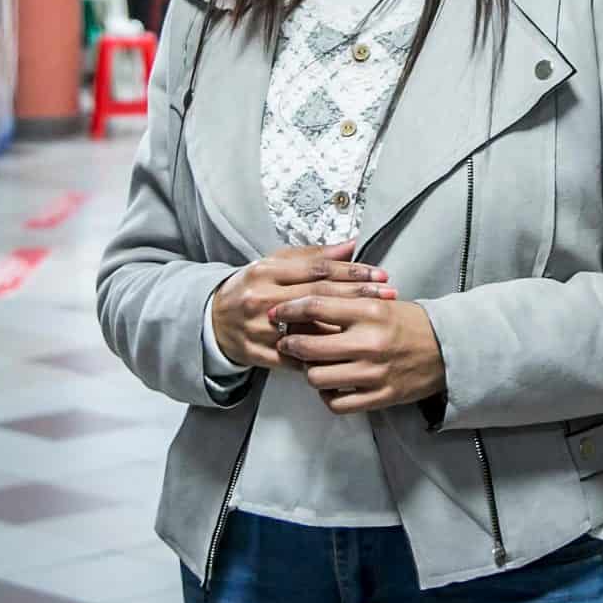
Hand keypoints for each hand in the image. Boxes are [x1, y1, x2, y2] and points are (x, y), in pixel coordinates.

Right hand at [211, 241, 395, 371]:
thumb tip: (351, 244)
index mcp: (266, 271)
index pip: (317, 269)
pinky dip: (323, 355)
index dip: (352, 272)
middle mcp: (262, 298)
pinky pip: (297, 358)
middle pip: (319, 296)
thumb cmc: (252, 287)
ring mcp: (259, 328)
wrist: (214, 320)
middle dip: (359, 295)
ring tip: (377, 322)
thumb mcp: (275, 264)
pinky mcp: (259, 354)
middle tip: (389, 294)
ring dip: (347, 327)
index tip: (380, 275)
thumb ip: (313, 255)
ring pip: (310, 329)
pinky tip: (350, 353)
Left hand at [268, 296, 446, 415]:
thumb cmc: (408, 323)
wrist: (448, 350)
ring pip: (317, 378)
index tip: (276, 313)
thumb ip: (343, 300)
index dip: (288, 309)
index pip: (316, 306)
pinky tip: (329, 385)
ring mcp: (375, 373)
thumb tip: (302, 301)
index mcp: (370, 311)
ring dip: (308, 372)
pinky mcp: (380, 397)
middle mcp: (370, 342)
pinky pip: (337, 403)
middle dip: (289, 344)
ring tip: (311, 364)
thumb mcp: (379, 301)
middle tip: (285, 342)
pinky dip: (326, 395)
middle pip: (309, 346)